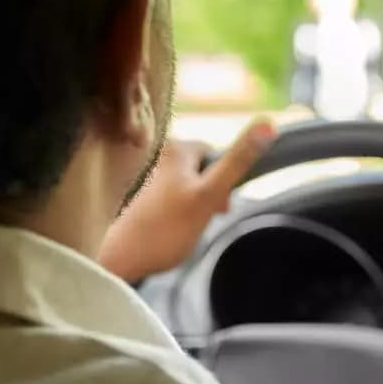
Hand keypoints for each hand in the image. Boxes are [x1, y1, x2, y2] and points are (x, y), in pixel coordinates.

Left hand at [100, 118, 275, 281]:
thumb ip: (238, 160)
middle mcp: (152, 152)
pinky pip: (157, 197)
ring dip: (182, 204)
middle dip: (200, 193)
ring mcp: (136, 173)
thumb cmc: (163, 230)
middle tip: (194, 221)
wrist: (115, 260)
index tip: (216, 207)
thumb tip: (268, 122)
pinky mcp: (126, 193)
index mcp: (173, 147)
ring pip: (177, 184)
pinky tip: (157, 231)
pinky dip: (161, 211)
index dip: (220, 181)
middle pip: (193, 168)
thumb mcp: (209, 194)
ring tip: (173, 229)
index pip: (211, 152)